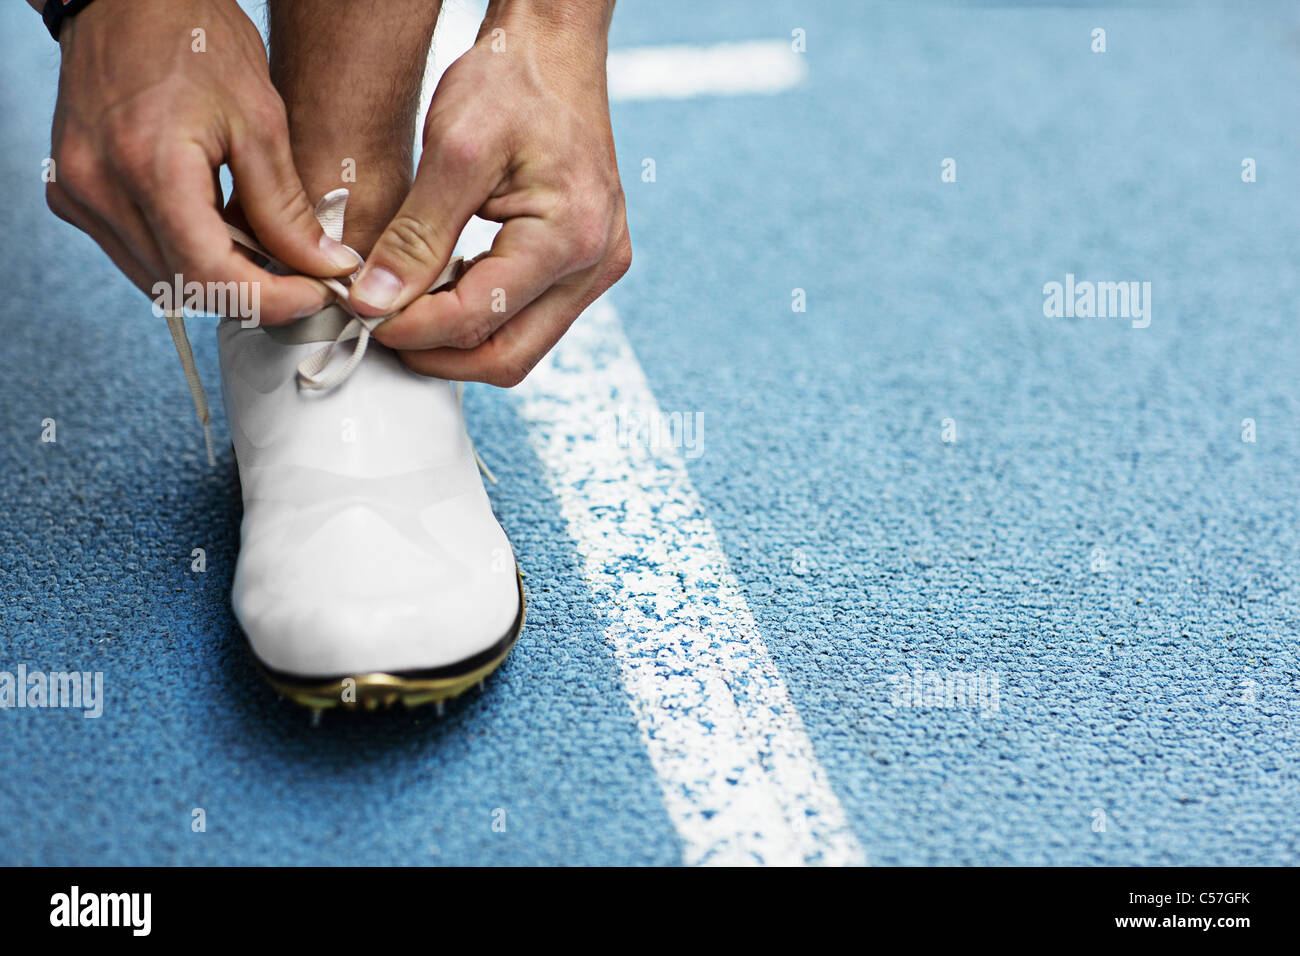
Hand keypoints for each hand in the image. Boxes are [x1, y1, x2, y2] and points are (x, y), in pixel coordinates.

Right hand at [44, 0, 358, 320]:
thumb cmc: (195, 40)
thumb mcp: (260, 120)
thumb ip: (286, 207)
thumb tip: (323, 268)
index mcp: (148, 166)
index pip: (210, 276)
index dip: (270, 300)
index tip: (314, 294)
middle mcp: (99, 188)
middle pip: (184, 287)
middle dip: (250, 295)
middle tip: (301, 280)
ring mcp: (77, 194)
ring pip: (158, 280)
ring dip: (217, 280)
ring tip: (265, 256)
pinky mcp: (71, 194)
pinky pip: (135, 254)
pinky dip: (183, 257)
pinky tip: (218, 235)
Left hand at [354, 7, 631, 386]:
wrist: (555, 49)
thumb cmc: (510, 81)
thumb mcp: (452, 150)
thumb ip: (415, 236)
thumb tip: (374, 303)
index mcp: (568, 238)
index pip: (477, 318)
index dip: (410, 327)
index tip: (359, 313)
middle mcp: (595, 265)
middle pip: (506, 357)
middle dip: (436, 354)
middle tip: (379, 329)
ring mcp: (598, 269)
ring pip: (520, 346)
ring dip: (458, 341)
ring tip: (404, 308)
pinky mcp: (589, 265)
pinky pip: (532, 318)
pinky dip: (482, 317)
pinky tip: (443, 288)